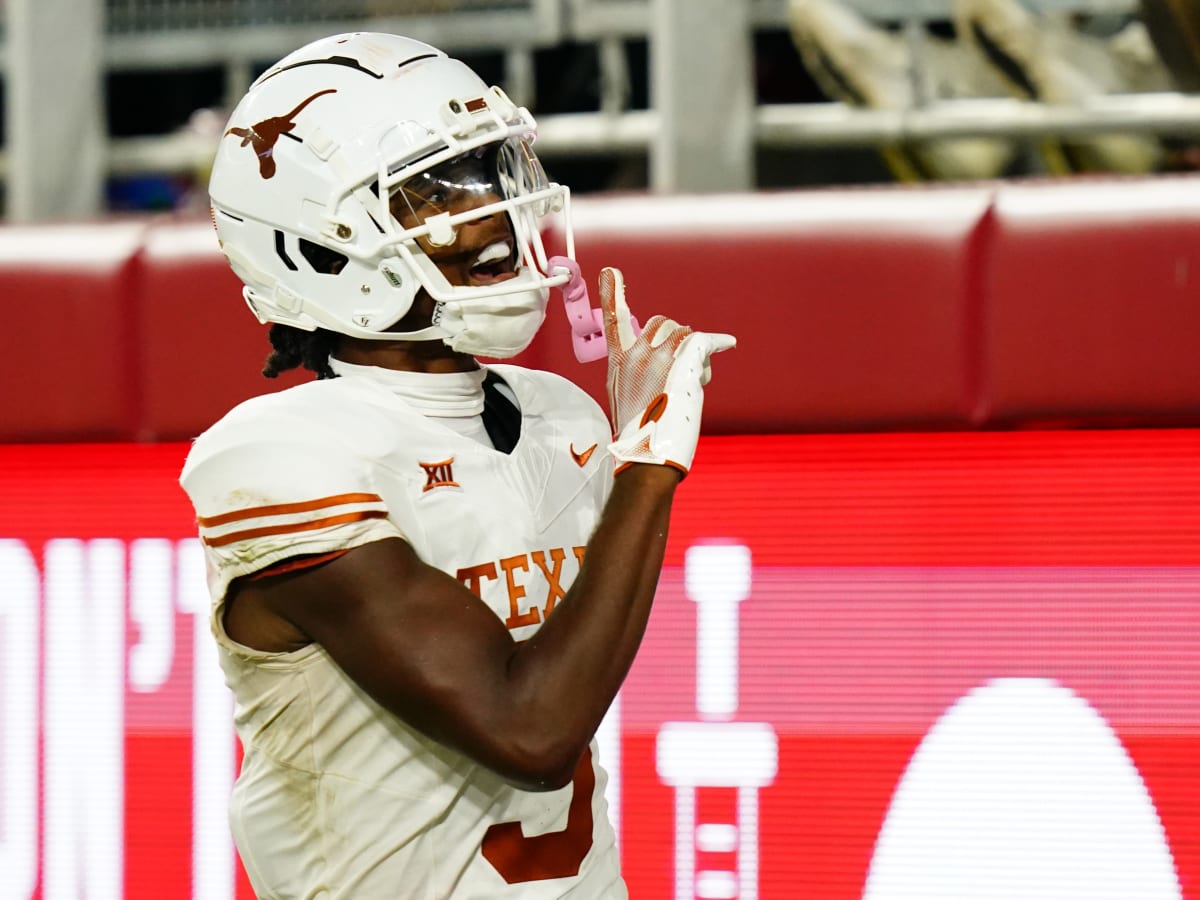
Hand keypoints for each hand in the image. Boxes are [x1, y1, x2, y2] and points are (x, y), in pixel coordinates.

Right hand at [601, 267, 735, 475]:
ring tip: (694, 381)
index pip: (613, 322)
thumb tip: (658, 362)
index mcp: (618, 364)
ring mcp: (658, 360)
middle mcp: (635, 356)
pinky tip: (727, 342)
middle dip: (678, 338)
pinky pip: (702, 341)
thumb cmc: (641, 436)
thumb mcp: (625, 400)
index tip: (611, 272)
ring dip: (695, 353)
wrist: (646, 458)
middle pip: (662, 324)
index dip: (612, 295)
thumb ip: (636, 373)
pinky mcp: (682, 367)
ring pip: (684, 333)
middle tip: (684, 364)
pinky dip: (717, 342)